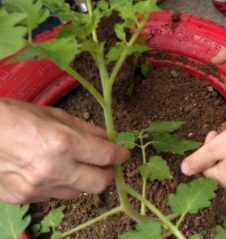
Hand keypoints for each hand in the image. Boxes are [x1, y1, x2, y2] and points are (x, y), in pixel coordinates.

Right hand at [0, 98, 129, 203]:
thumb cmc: (13, 117)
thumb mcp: (54, 115)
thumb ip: (85, 129)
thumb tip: (107, 138)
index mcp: (64, 143)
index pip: (107, 156)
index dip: (120, 154)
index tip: (123, 153)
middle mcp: (54, 170)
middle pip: (99, 183)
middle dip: (108, 173)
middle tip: (106, 163)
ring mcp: (38, 188)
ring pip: (78, 193)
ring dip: (84, 180)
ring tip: (77, 165)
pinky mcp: (23, 198)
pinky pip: (53, 196)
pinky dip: (60, 185)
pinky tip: (51, 170)